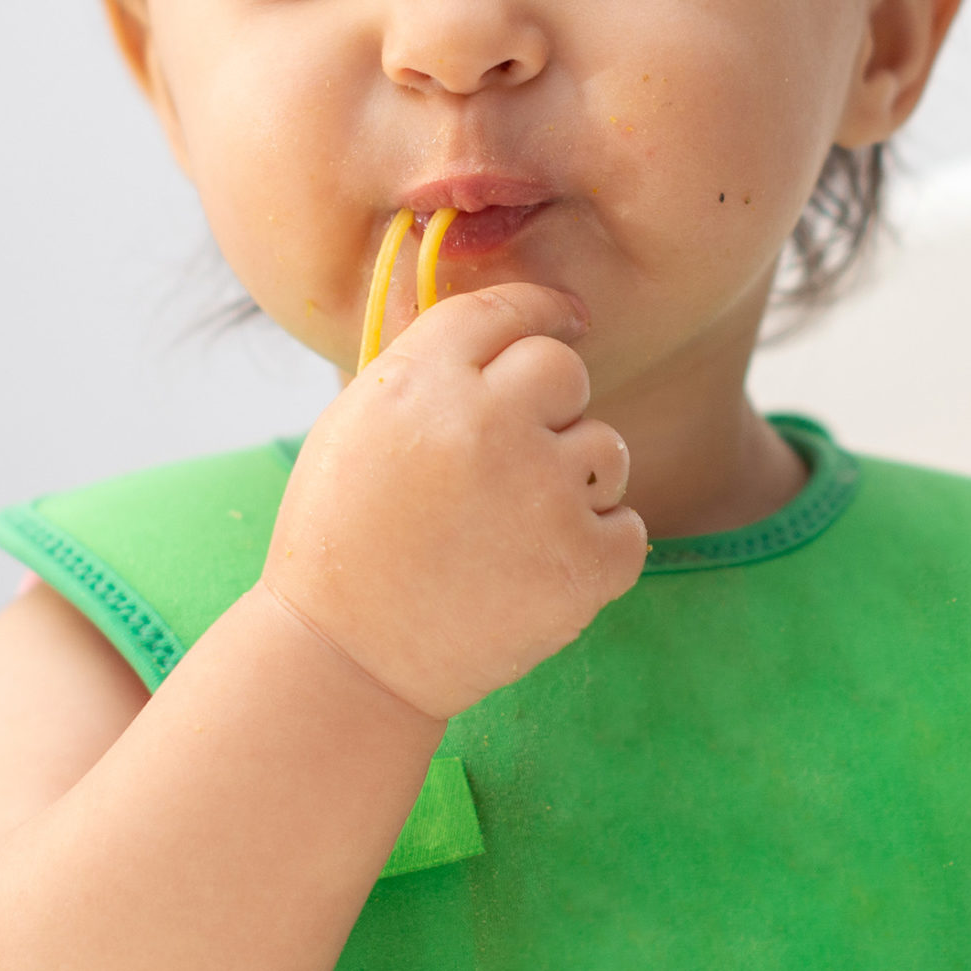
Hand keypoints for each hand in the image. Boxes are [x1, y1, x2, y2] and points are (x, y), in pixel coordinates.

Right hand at [260, 285, 647, 720]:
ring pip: (605, 448)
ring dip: (575, 479)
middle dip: (553, 401)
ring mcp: (542, 493)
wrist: (348, 661)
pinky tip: (539, 569)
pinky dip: (596, 547)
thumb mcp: (354, 427)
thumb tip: (499, 319)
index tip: (565, 319)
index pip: (504, 309)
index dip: (541, 309)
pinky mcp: (584, 562)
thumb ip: (426, 369)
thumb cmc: (344, 541)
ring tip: (515, 529)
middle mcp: (486, 424)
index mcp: (419, 383)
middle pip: (564, 369)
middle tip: (523, 449)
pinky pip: (626, 525)